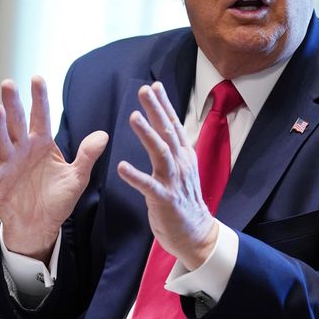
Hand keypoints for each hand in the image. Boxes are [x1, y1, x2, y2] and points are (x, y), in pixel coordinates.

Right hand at [0, 76, 107, 260]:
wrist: (40, 226)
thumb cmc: (58, 199)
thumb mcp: (77, 177)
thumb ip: (88, 156)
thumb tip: (104, 134)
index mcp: (42, 144)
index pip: (41, 116)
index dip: (39, 98)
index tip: (36, 78)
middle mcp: (23, 149)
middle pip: (17, 122)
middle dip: (13, 103)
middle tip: (8, 83)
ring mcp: (9, 164)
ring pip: (2, 141)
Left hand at [117, 82, 217, 269]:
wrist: (196, 233)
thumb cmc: (184, 199)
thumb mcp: (182, 168)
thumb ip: (173, 148)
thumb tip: (165, 127)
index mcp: (184, 155)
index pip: (174, 125)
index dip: (164, 104)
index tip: (154, 85)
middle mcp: (181, 164)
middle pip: (168, 132)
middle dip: (156, 110)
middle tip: (144, 90)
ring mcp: (174, 181)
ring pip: (161, 153)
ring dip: (147, 134)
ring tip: (133, 117)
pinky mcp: (165, 200)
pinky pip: (149, 186)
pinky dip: (136, 176)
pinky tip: (121, 167)